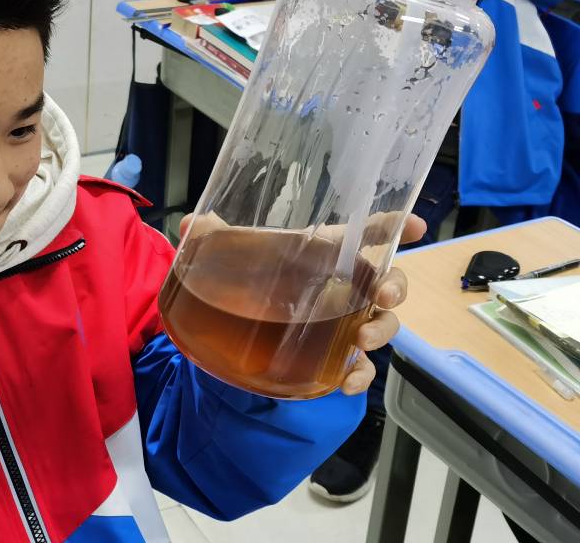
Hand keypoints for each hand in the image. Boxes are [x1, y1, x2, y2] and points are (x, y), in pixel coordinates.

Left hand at [178, 211, 427, 396]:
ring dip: (382, 330)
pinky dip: (361, 375)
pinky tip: (347, 382)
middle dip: (396, 285)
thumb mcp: (228, 257)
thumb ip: (212, 239)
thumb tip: (190, 223)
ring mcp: (342, 323)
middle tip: (382, 295)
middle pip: (387, 279)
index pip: (366, 232)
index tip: (416, 225)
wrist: (232, 330)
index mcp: (324, 253)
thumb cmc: (246, 280)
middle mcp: (342, 286)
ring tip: (362, 340)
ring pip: (383, 323)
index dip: (395, 225)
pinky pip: (360, 367)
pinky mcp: (333, 357)